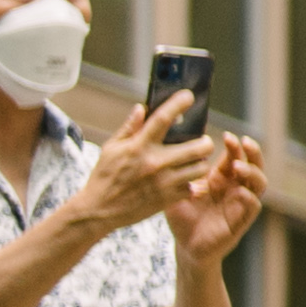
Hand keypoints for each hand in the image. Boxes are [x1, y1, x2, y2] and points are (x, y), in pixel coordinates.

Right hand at [69, 92, 217, 233]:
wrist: (99, 210)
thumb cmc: (104, 177)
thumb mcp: (111, 149)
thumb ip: (129, 128)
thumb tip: (142, 108)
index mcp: (139, 146)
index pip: (163, 119)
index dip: (178, 104)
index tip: (188, 96)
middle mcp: (155, 162)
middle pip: (198, 147)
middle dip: (205, 141)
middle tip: (201, 141)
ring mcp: (164, 182)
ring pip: (201, 167)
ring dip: (201, 162)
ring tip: (194, 160)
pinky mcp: (168, 198)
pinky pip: (193, 187)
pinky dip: (192, 182)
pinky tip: (185, 178)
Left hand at [156, 131, 270, 264]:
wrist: (185, 247)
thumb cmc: (182, 217)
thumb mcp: (177, 190)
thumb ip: (179, 172)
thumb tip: (175, 148)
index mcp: (221, 178)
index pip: (234, 156)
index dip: (234, 145)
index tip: (227, 136)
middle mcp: (235, 188)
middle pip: (253, 165)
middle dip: (252, 152)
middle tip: (244, 142)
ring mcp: (240, 204)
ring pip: (259, 183)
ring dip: (252, 172)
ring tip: (238, 166)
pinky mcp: (241, 221)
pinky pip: (253, 206)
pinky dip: (249, 198)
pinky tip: (240, 192)